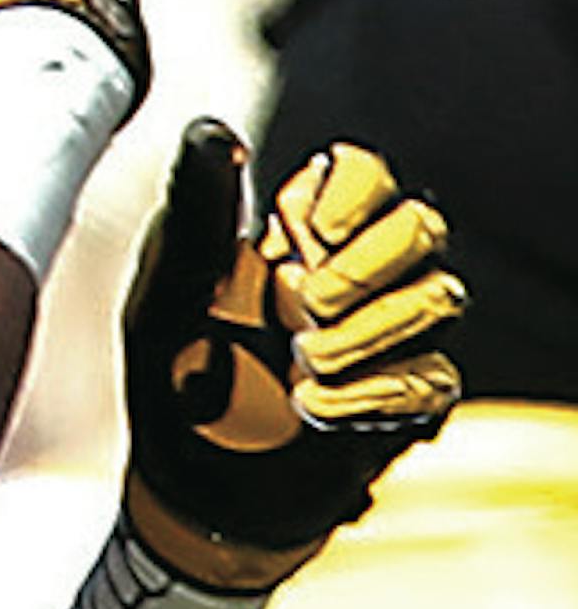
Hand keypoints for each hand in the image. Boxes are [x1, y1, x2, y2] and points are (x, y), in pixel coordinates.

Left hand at [123, 118, 464, 589]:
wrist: (188, 476)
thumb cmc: (174, 366)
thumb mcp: (169, 285)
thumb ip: (196, 210)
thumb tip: (214, 132)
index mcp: (302, 230)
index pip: (365, 173)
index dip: (350, 189)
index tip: (299, 225)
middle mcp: (360, 272)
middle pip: (421, 225)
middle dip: (363, 263)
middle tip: (300, 302)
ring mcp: (390, 335)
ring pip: (440, 298)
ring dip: (366, 331)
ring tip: (299, 362)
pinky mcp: (407, 399)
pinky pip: (430, 379)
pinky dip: (368, 393)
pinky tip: (311, 406)